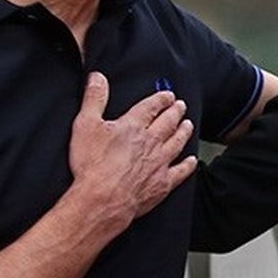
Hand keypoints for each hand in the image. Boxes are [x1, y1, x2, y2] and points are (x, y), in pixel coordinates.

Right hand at [64, 73, 195, 236]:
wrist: (103, 199)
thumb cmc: (92, 165)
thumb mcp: (85, 125)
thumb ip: (94, 99)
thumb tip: (98, 78)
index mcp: (133, 126)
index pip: (151, 107)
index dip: (161, 99)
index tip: (167, 95)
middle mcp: (151, 142)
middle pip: (168, 122)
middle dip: (175, 112)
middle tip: (181, 106)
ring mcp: (159, 163)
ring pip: (177, 143)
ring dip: (183, 132)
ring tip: (188, 125)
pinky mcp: (162, 184)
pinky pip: (180, 172)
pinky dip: (188, 165)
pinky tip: (191, 161)